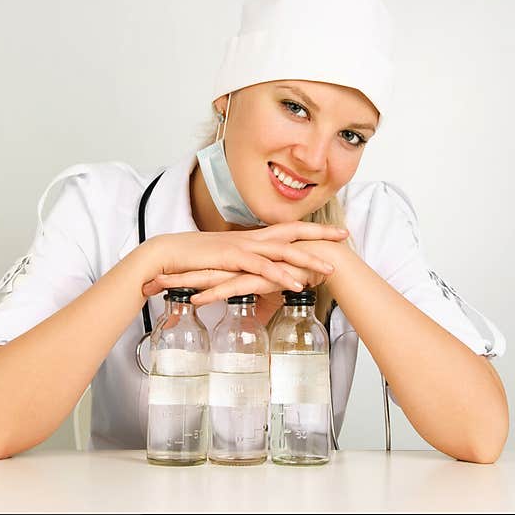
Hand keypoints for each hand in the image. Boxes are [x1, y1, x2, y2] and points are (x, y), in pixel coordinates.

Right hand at [142, 222, 347, 295]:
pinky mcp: (233, 259)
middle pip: (294, 233)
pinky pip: (263, 268)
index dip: (314, 230)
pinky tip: (297, 285)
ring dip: (308, 259)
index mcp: (254, 238)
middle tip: (345, 237)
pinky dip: (282, 276)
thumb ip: (247, 265)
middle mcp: (253, 238)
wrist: (169, 254)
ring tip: (330, 269)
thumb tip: (261, 274)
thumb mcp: (229, 261)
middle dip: (321, 234)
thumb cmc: (196, 260)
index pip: (290, 230)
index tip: (336, 232)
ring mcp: (244, 247)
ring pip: (283, 251)